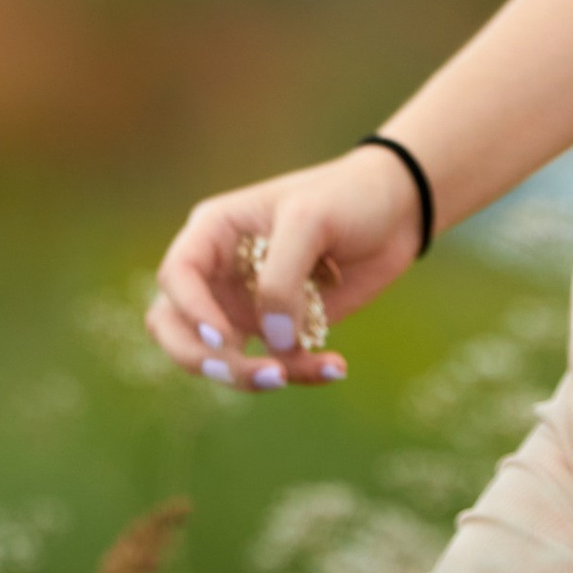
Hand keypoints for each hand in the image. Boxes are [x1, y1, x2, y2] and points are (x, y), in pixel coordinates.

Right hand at [144, 144, 428, 392]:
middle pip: (174, 327)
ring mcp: (245, 305)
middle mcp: (219, 272)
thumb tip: (273, 341)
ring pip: (217, 357)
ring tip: (289, 376)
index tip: (223, 336)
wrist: (398, 209)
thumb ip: (281, 278)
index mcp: (213, 233)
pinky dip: (299, 373)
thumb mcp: (310, 219)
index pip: (177, 277)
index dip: (190, 310)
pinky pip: (273, 363)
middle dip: (201, 358)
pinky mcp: (279, 329)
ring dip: (246, 376)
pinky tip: (336, 366)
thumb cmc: (347, 196)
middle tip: (242, 368)